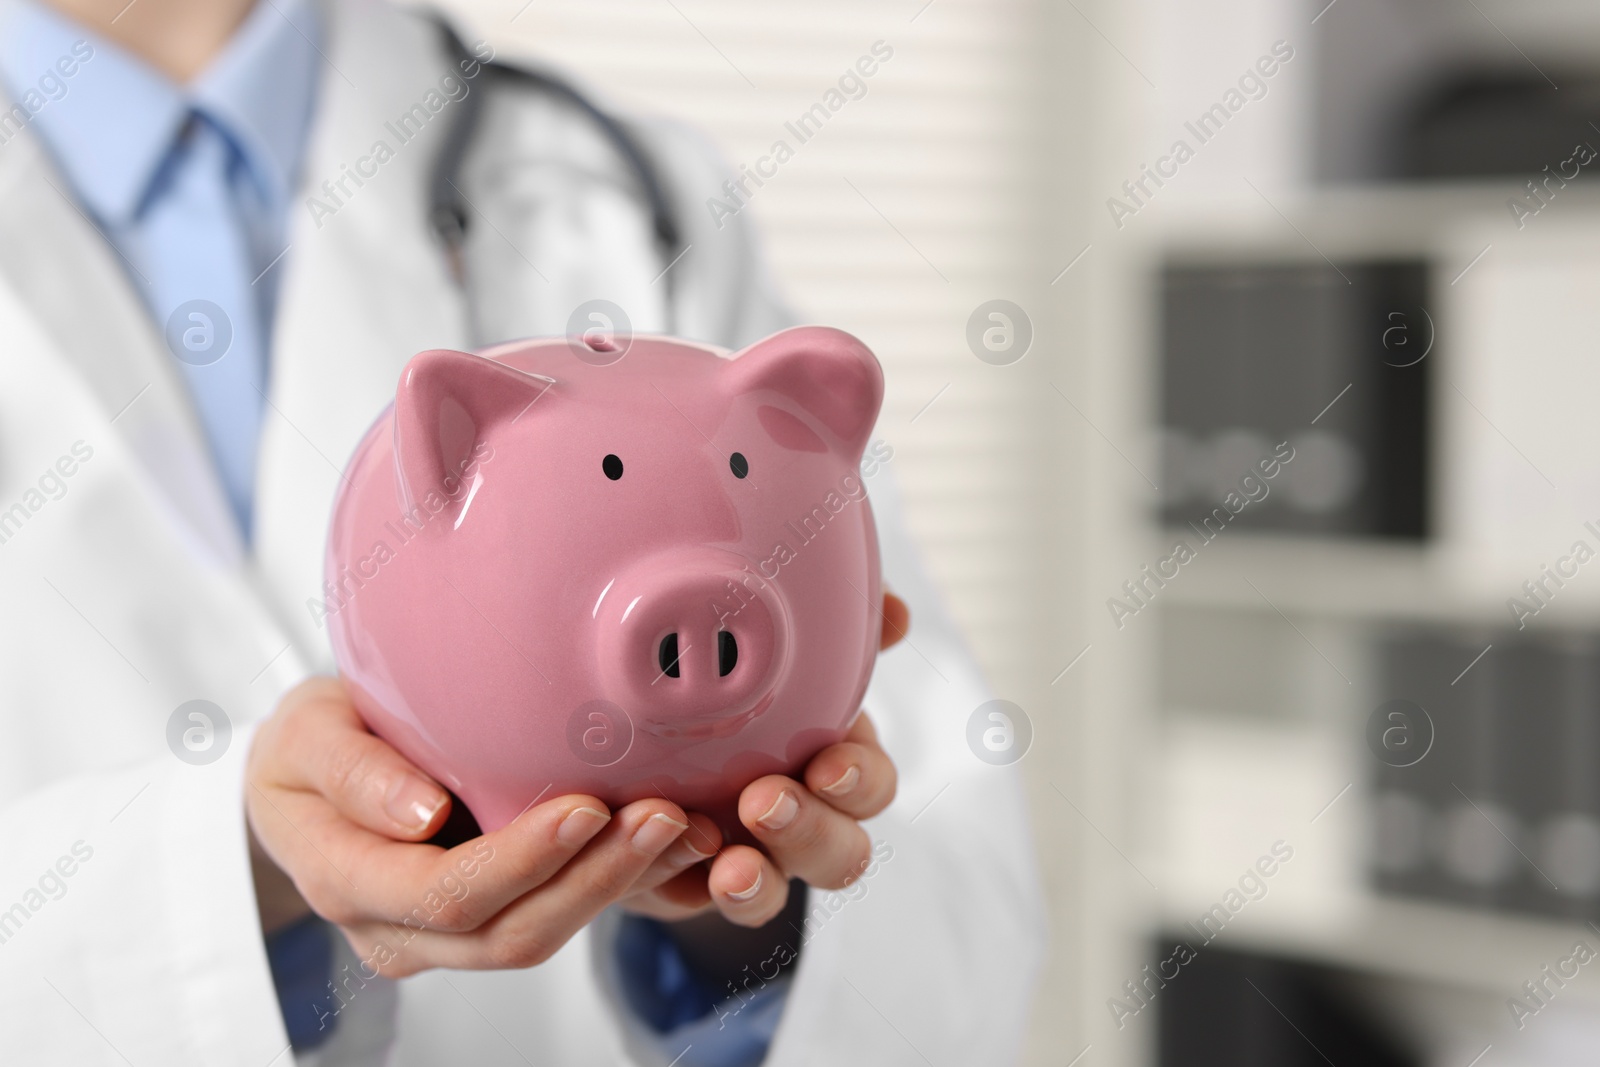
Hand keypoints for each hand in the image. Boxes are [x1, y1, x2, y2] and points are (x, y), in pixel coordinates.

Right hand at [246, 678, 707, 977]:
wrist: (304, 780)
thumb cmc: (307, 746)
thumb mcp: (304, 734)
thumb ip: (351, 770)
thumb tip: (420, 814)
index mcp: (347, 882)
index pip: (445, 894)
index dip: (523, 861)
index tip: (585, 808)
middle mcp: (397, 930)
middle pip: (509, 932)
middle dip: (596, 877)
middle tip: (664, 814)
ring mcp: (444, 938)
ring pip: (542, 934)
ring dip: (619, 884)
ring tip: (681, 827)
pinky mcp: (488, 918)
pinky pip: (556, 914)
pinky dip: (617, 882)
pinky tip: (669, 844)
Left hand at [619, 592, 907, 927]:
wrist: (659, 744)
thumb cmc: (744, 690)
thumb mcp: (786, 654)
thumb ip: (840, 631)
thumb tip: (895, 611)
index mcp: (832, 759)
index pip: (871, 783)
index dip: (859, 780)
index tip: (830, 763)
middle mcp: (804, 819)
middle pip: (840, 850)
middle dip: (808, 830)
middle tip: (763, 801)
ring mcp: (755, 860)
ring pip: (778, 889)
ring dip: (759, 881)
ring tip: (730, 866)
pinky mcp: (696, 886)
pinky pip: (706, 906)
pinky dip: (698, 891)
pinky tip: (673, 866)